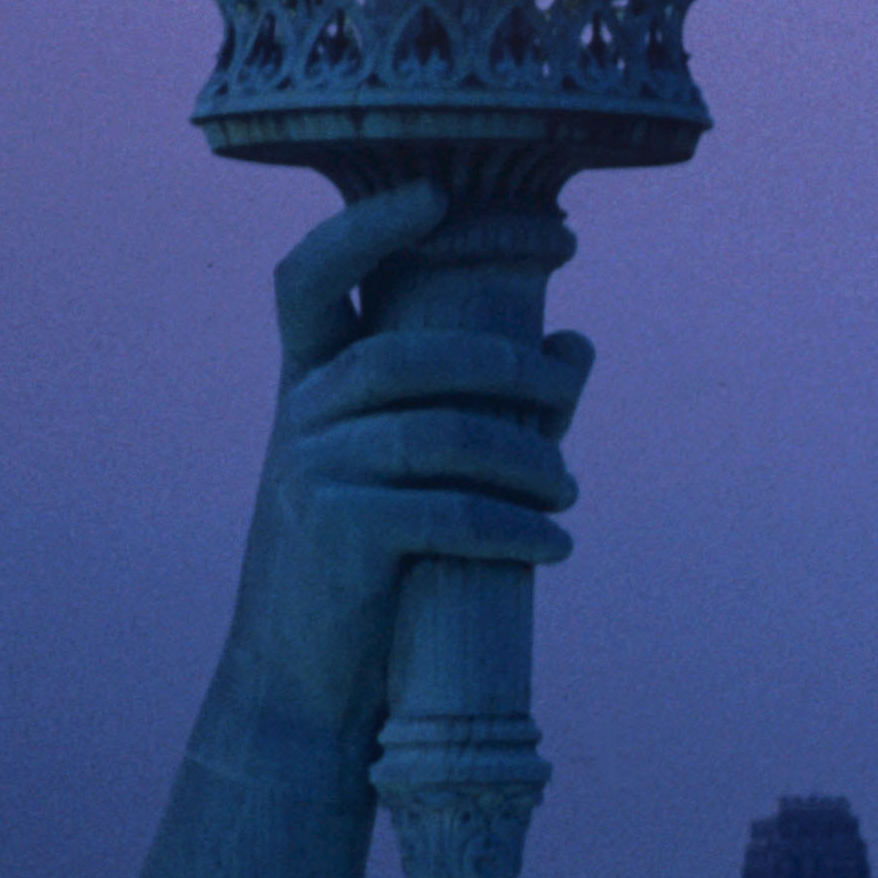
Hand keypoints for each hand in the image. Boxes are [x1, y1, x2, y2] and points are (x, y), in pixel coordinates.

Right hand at [216, 185, 595, 758]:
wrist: (303, 684)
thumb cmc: (372, 570)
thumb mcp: (417, 479)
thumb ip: (493, 409)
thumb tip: (576, 343)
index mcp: (310, 386)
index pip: (311, 279)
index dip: (364, 226)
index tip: (436, 193)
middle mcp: (300, 415)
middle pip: (411, 353)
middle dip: (504, 365)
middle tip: (562, 389)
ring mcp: (311, 472)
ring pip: (446, 435)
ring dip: (528, 460)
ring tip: (568, 493)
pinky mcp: (337, 533)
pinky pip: (449, 511)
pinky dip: (516, 529)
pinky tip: (555, 548)